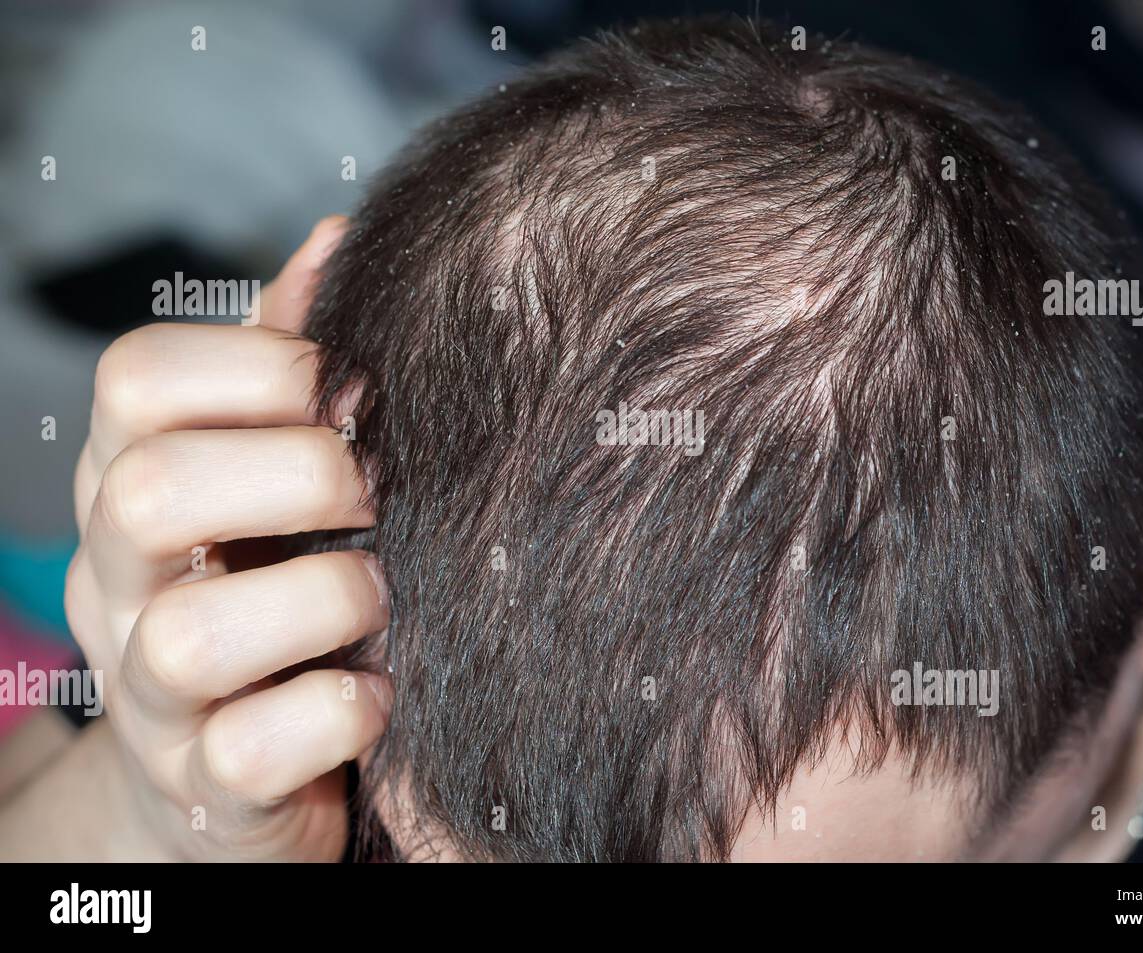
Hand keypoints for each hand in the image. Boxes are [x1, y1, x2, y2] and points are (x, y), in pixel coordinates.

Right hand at [60, 217, 389, 860]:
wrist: (230, 768)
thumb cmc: (268, 582)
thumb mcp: (264, 466)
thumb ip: (290, 363)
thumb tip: (340, 236)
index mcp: (130, 475)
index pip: (136, 379)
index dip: (260, 368)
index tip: (351, 394)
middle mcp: (117, 579)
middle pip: (148, 491)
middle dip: (299, 476)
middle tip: (378, 492)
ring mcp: (149, 692)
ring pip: (191, 635)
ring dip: (325, 598)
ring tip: (380, 594)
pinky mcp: (205, 784)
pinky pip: (253, 749)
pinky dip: (340, 713)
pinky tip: (380, 693)